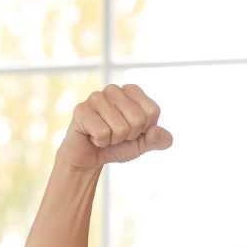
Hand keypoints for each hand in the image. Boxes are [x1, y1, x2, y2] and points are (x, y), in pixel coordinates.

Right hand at [58, 83, 173, 169]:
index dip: (145, 129)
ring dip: (114, 140)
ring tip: (105, 135)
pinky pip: (102, 133)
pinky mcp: (81, 109)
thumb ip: (157, 139)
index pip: (152, 111)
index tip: (133, 131)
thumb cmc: (117, 145)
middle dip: (129, 135)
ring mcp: (96, 97)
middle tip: (117, 135)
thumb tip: (164, 135)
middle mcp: (114, 89)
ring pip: (120, 128)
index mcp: (132, 91)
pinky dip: (100, 142)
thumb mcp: (142, 144)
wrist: (90, 157)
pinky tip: (93, 136)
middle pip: (137, 119)